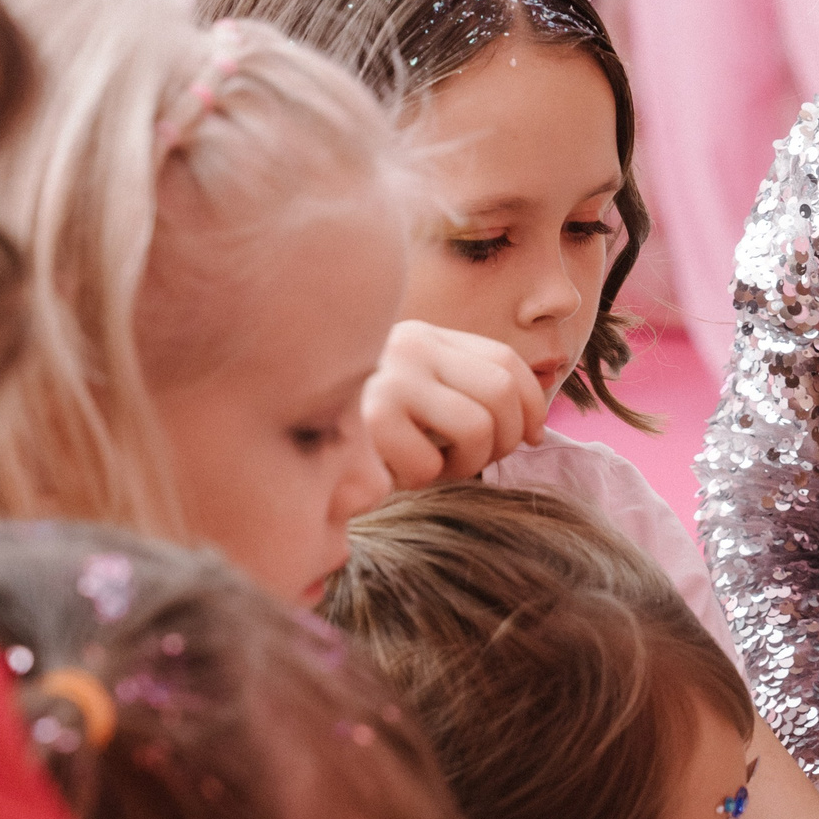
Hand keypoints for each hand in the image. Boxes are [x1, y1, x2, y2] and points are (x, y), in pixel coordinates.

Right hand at [363, 321, 550, 488]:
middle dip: (508, 440)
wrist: (285, 427)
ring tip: (440, 468)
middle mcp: (410, 348)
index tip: (534, 437)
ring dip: (469, 464)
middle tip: (483, 461)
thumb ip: (459, 391)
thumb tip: (533, 427)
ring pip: (476, 429)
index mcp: (425, 337)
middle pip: (500, 393)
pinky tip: (398, 473)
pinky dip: (423, 481)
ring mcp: (388, 380)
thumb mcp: (413, 392)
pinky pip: (429, 465)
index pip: (505, 361)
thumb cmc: (366, 425)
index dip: (533, 404)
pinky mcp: (368, 422)